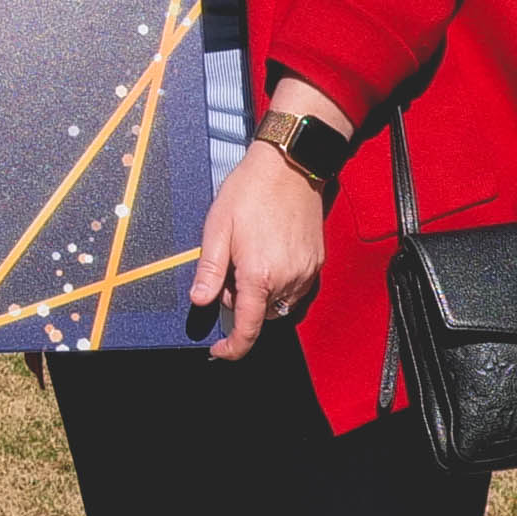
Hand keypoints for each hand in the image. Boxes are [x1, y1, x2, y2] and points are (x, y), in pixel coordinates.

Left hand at [189, 118, 337, 363]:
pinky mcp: (316, 263)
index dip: (232, 347)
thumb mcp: (217, 228)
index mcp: (260, 275)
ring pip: (279, 304)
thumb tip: (200, 301)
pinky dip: (278, 284)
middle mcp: (287, 279)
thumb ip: (210, 270)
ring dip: (260, 294)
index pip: (247, 328)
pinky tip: (267, 255)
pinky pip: (295, 289)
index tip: (219, 351)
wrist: (290, 165)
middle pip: (261, 315)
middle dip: (241, 304)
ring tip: (248, 258)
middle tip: (229, 269)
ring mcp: (305, 272)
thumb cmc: (250, 191)